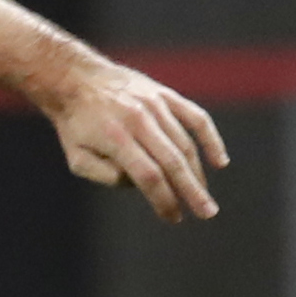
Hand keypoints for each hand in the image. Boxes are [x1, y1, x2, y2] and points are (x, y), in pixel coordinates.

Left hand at [47, 61, 227, 221]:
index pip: (148, 176)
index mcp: (115, 137)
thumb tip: (137, 183)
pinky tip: (219, 161)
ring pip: (185, 144)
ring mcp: (155, 105)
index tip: (174, 217)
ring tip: (203, 195)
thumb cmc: (75, 125)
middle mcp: (138, 119)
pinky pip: (196, 118)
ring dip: (197, 173)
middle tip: (207, 213)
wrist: (75, 79)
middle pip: (172, 162)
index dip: (164, 199)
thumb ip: (103, 175)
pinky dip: (211, 139)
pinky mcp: (165, 95)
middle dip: (192, 191)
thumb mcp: (76, 157)